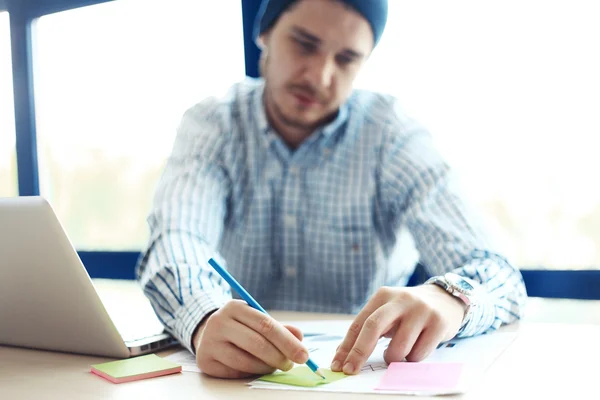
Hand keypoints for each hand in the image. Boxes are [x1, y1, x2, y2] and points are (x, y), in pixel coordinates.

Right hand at [193, 300, 308, 377]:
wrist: (207, 334)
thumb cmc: (240, 327)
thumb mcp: (257, 320)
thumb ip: (279, 328)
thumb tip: (299, 337)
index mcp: (235, 307)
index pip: (266, 324)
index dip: (287, 341)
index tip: (303, 355)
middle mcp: (219, 322)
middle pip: (256, 343)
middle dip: (279, 357)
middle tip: (291, 365)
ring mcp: (209, 342)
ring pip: (245, 361)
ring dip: (266, 368)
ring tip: (274, 366)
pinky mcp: (205, 361)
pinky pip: (235, 372)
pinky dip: (250, 373)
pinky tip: (255, 368)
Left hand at [331, 285, 465, 374]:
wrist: (445, 299)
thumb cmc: (408, 312)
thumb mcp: (387, 312)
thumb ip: (368, 328)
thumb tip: (344, 354)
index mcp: (383, 296)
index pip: (359, 323)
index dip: (347, 346)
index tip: (338, 365)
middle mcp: (401, 299)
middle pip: (374, 327)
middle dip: (359, 352)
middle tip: (351, 370)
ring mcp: (421, 310)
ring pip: (399, 347)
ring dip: (394, 358)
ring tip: (398, 352)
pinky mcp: (438, 323)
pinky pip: (419, 354)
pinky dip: (413, 358)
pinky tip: (417, 347)